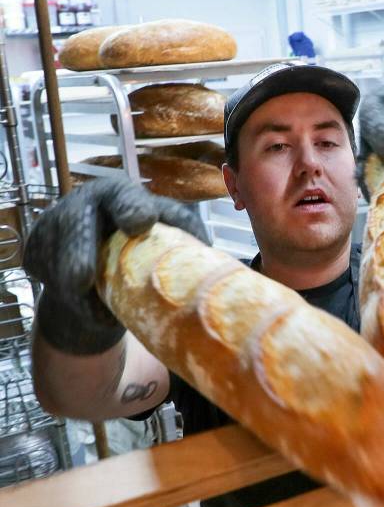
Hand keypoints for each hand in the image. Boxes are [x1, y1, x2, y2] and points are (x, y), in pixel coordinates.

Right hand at [24, 178, 209, 354]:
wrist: (100, 278)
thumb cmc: (140, 255)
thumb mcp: (163, 243)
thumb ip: (183, 242)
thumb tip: (222, 264)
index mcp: (120, 196)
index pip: (124, 196)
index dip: (130, 207)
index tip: (140, 222)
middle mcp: (85, 203)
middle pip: (76, 223)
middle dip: (78, 248)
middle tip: (82, 277)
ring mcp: (55, 224)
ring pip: (58, 257)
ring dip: (73, 285)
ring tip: (95, 310)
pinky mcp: (38, 250)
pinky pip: (48, 276)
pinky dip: (69, 299)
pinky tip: (86, 310)